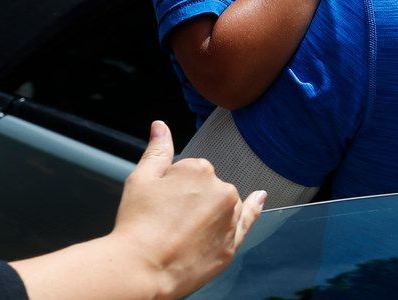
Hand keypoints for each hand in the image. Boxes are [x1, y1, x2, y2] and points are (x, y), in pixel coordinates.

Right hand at [111, 121, 265, 296]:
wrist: (140, 270)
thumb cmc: (137, 225)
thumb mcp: (140, 180)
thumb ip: (157, 150)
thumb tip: (161, 126)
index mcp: (200, 170)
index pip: (190, 173)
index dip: (173, 189)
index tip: (161, 203)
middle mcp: (222, 190)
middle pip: (208, 189)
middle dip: (192, 200)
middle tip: (167, 220)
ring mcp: (230, 219)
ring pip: (224, 206)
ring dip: (211, 212)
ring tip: (183, 233)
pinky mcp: (232, 244)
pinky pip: (247, 221)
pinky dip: (254, 209)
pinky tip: (260, 198)